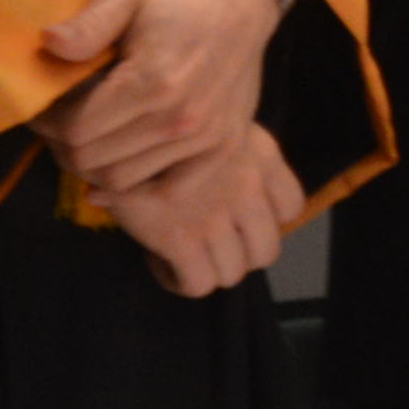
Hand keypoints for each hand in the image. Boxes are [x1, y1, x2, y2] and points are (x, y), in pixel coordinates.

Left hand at [39, 0, 287, 201]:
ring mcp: (205, 136)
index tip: (43, 106)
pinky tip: (121, 164)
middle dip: (64, 144)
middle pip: (92, 160)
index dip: (47, 121)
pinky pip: (169, 190)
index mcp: (152, 81)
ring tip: (90, 135)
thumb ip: (89, 24)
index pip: (75, 129)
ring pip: (122, 180)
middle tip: (60, 121)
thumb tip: (48, 44)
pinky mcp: (223, 145)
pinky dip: (138, 188)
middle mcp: (180, 118)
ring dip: (96, 163)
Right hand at [106, 125, 305, 297]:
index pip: (291, 207)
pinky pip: (198, 283)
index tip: (241, 222)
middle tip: (211, 247)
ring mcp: (216, 215)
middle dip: (239, 256)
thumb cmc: (164, 124)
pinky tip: (162, 262)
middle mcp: (248, 186)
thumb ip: (239, 155)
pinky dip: (181, 281)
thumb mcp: (217, 124)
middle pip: (266, 251)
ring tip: (183, 254)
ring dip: (208, 270)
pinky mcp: (181, 239)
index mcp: (262, 155)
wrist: (117, 127)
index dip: (267, 222)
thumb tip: (246, 199)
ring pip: (232, 273)